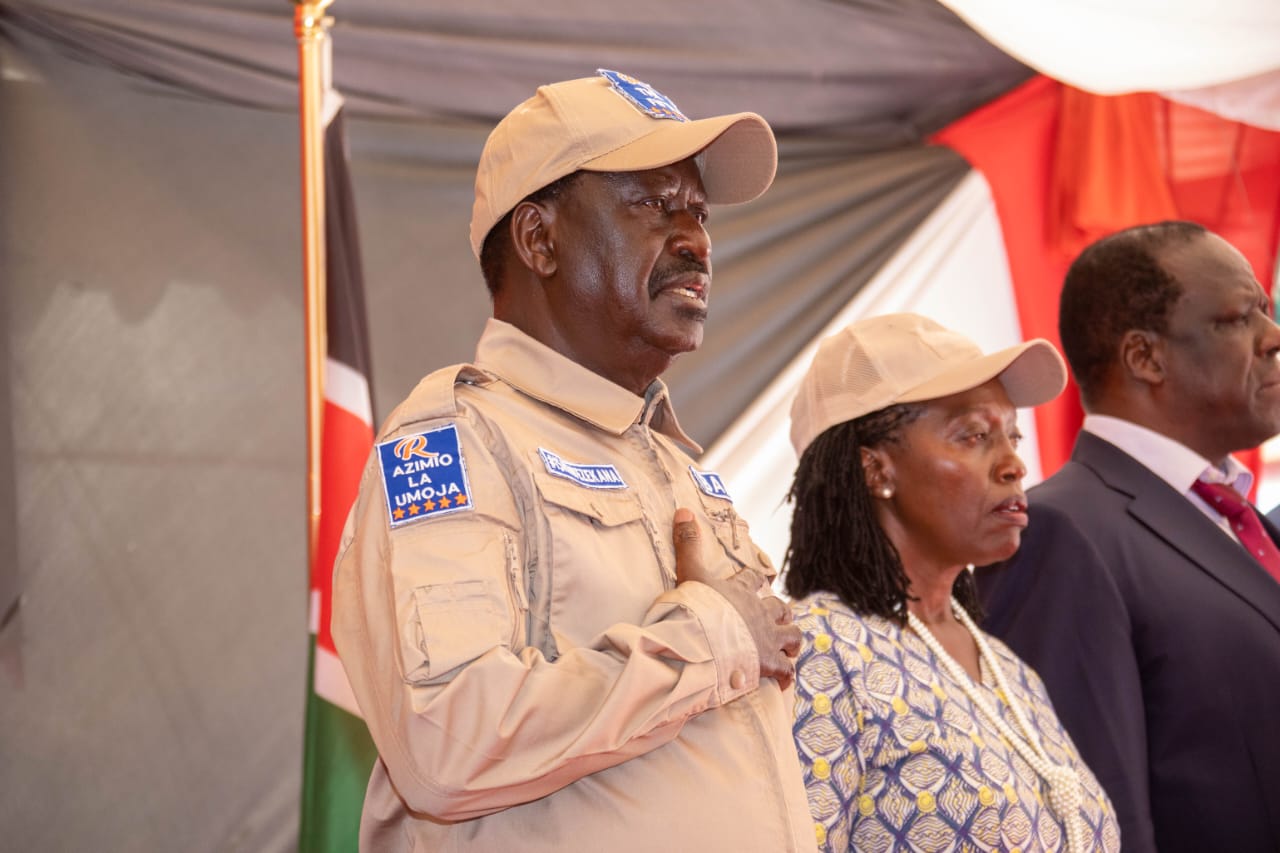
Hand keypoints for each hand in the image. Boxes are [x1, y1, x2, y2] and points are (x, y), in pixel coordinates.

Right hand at [672, 507, 799, 689]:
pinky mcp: (768, 662)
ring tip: (788, 647)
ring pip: (792, 636)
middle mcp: (759, 613)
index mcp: (741, 591)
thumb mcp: (689, 572)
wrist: (704, 640)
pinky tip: (784, 680)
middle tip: (777, 617)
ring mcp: (766, 638)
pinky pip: (785, 670)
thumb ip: (687, 544)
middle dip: (780, 612)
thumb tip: (683, 509)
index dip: (755, 581)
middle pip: (779, 608)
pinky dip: (786, 675)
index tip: (757, 581)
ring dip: (791, 641)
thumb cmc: (696, 607)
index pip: (752, 580)